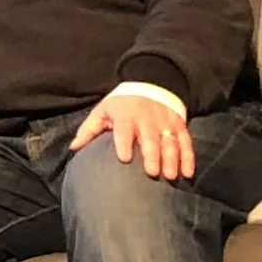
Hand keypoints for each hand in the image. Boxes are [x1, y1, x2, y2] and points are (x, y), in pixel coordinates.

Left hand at [71, 92, 194, 181]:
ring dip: (171, 159)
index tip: (124, 158)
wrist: (151, 84)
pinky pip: (186, 143)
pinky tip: (187, 173)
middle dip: (152, 155)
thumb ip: (89, 130)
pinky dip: (188, 158)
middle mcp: (147, 119)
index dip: (124, 142)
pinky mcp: (179, 126)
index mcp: (126, 115)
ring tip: (169, 176)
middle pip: (150, 138)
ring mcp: (165, 123)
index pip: (124, 129)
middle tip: (151, 173)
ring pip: (170, 142)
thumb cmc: (121, 105)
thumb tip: (73, 147)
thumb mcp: (103, 111)